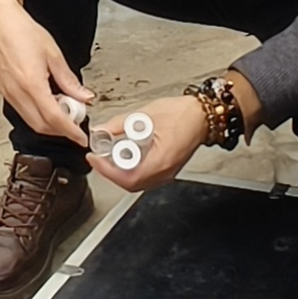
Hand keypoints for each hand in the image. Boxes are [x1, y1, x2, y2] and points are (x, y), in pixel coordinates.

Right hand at [0, 0, 91, 145]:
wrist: (1, 23)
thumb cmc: (23, 32)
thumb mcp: (53, 54)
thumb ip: (69, 80)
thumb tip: (84, 96)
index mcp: (31, 83)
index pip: (54, 118)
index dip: (70, 131)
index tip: (81, 137)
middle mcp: (17, 93)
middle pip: (42, 126)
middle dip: (61, 130)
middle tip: (76, 120)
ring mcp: (8, 94)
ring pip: (31, 122)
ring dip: (50, 123)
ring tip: (64, 109)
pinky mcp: (4, 92)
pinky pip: (23, 112)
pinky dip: (38, 115)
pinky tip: (48, 103)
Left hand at [87, 94, 210, 192]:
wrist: (202, 115)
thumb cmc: (182, 114)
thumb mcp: (145, 114)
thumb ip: (119, 124)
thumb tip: (101, 130)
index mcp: (161, 161)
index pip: (128, 178)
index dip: (107, 171)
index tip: (95, 159)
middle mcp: (164, 172)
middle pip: (131, 184)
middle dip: (111, 172)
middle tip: (99, 158)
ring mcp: (167, 173)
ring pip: (138, 183)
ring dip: (120, 172)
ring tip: (109, 156)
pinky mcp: (167, 169)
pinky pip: (146, 177)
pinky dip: (131, 170)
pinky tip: (125, 156)